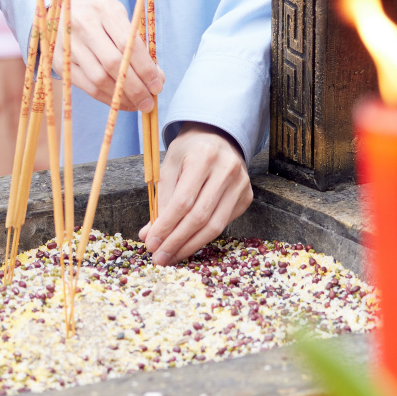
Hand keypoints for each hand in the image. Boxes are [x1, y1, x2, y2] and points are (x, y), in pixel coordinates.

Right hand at [52, 0, 163, 112]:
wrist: (68, 12)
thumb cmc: (103, 19)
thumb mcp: (123, 21)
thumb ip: (141, 47)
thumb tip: (157, 79)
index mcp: (106, 10)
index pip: (128, 44)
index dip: (145, 68)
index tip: (157, 85)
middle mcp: (84, 25)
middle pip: (113, 63)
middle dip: (135, 87)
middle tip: (148, 103)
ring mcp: (69, 44)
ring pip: (99, 79)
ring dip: (121, 97)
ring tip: (137, 105)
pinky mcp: (61, 63)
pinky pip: (88, 87)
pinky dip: (107, 99)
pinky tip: (120, 102)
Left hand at [138, 122, 251, 263]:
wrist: (219, 137)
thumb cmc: (189, 151)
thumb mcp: (170, 164)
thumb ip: (160, 198)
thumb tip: (149, 234)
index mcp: (204, 156)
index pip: (183, 200)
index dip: (167, 225)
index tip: (151, 243)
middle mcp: (227, 169)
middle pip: (200, 216)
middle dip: (176, 241)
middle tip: (159, 258)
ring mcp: (241, 184)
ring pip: (215, 226)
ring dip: (190, 246)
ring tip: (171, 257)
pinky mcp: (247, 196)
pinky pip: (224, 224)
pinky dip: (204, 237)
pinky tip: (188, 244)